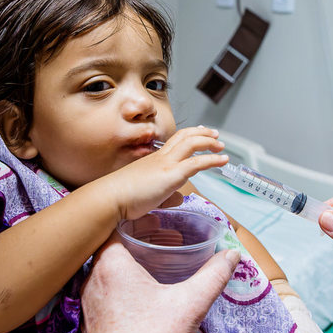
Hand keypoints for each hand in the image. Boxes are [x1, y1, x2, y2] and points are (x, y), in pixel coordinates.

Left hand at [81, 233, 239, 332]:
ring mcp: (88, 305)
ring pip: (107, 271)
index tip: (160, 218)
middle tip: (165, 237)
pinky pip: (105, 293)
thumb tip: (231, 254)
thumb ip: (213, 274)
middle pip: (112, 247)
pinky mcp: (91, 325)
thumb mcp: (191, 305)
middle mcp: (91, 281)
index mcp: (109, 266)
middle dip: (139, 239)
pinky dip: (123, 286)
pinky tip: (146, 295)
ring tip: (159, 263)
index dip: (139, 219)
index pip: (117, 226)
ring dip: (131, 263)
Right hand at [97, 126, 227, 221]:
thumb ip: (163, 194)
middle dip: (203, 134)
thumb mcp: (146, 194)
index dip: (190, 136)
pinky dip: (212, 159)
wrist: (110, 198)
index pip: (174, 141)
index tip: (200, 135)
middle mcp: (160, 157)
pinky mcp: (171, 175)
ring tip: (222, 146)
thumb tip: (176, 198)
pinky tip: (222, 160)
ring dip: (210, 142)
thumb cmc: (122, 199)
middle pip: (185, 136)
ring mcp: (166, 164)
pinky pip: (197, 163)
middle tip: (214, 134)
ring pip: (192, 143)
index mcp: (153, 159)